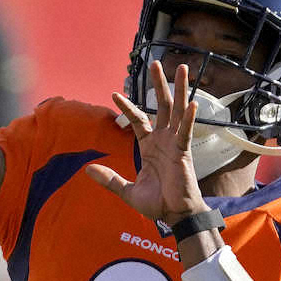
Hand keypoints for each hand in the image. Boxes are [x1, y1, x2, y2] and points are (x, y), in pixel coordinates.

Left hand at [86, 61, 207, 223]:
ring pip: (177, 111)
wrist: (174, 216)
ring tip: (182, 69)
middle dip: (159, 85)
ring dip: (180, 90)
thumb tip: (87, 170)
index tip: (113, 93)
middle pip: (162, 106)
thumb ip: (109, 179)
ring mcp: (175, 144)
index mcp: (150, 146)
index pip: (138, 119)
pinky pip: (186, 132)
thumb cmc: (156, 204)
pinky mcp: (184, 152)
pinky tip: (192, 103)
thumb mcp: (127, 191)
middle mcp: (163, 140)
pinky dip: (189, 118)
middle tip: (157, 64)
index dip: (127, 106)